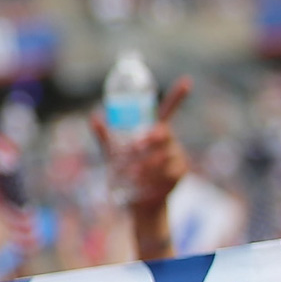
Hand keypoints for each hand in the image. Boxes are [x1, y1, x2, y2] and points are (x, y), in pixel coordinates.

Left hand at [91, 76, 191, 215]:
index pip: (167, 110)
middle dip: (148, 139)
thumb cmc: (125, 172)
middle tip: (133, 148)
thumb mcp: (111, 154)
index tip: (186, 81)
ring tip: (130, 174)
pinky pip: (169, 172)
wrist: (138, 200)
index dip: (178, 96)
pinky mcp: (181, 172)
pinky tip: (144, 184)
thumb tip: (94, 116)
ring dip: (145, 164)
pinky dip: (153, 178)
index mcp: (153, 131)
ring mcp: (177, 155)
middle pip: (163, 132)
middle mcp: (168, 140)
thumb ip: (104, 136)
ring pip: (163, 155)